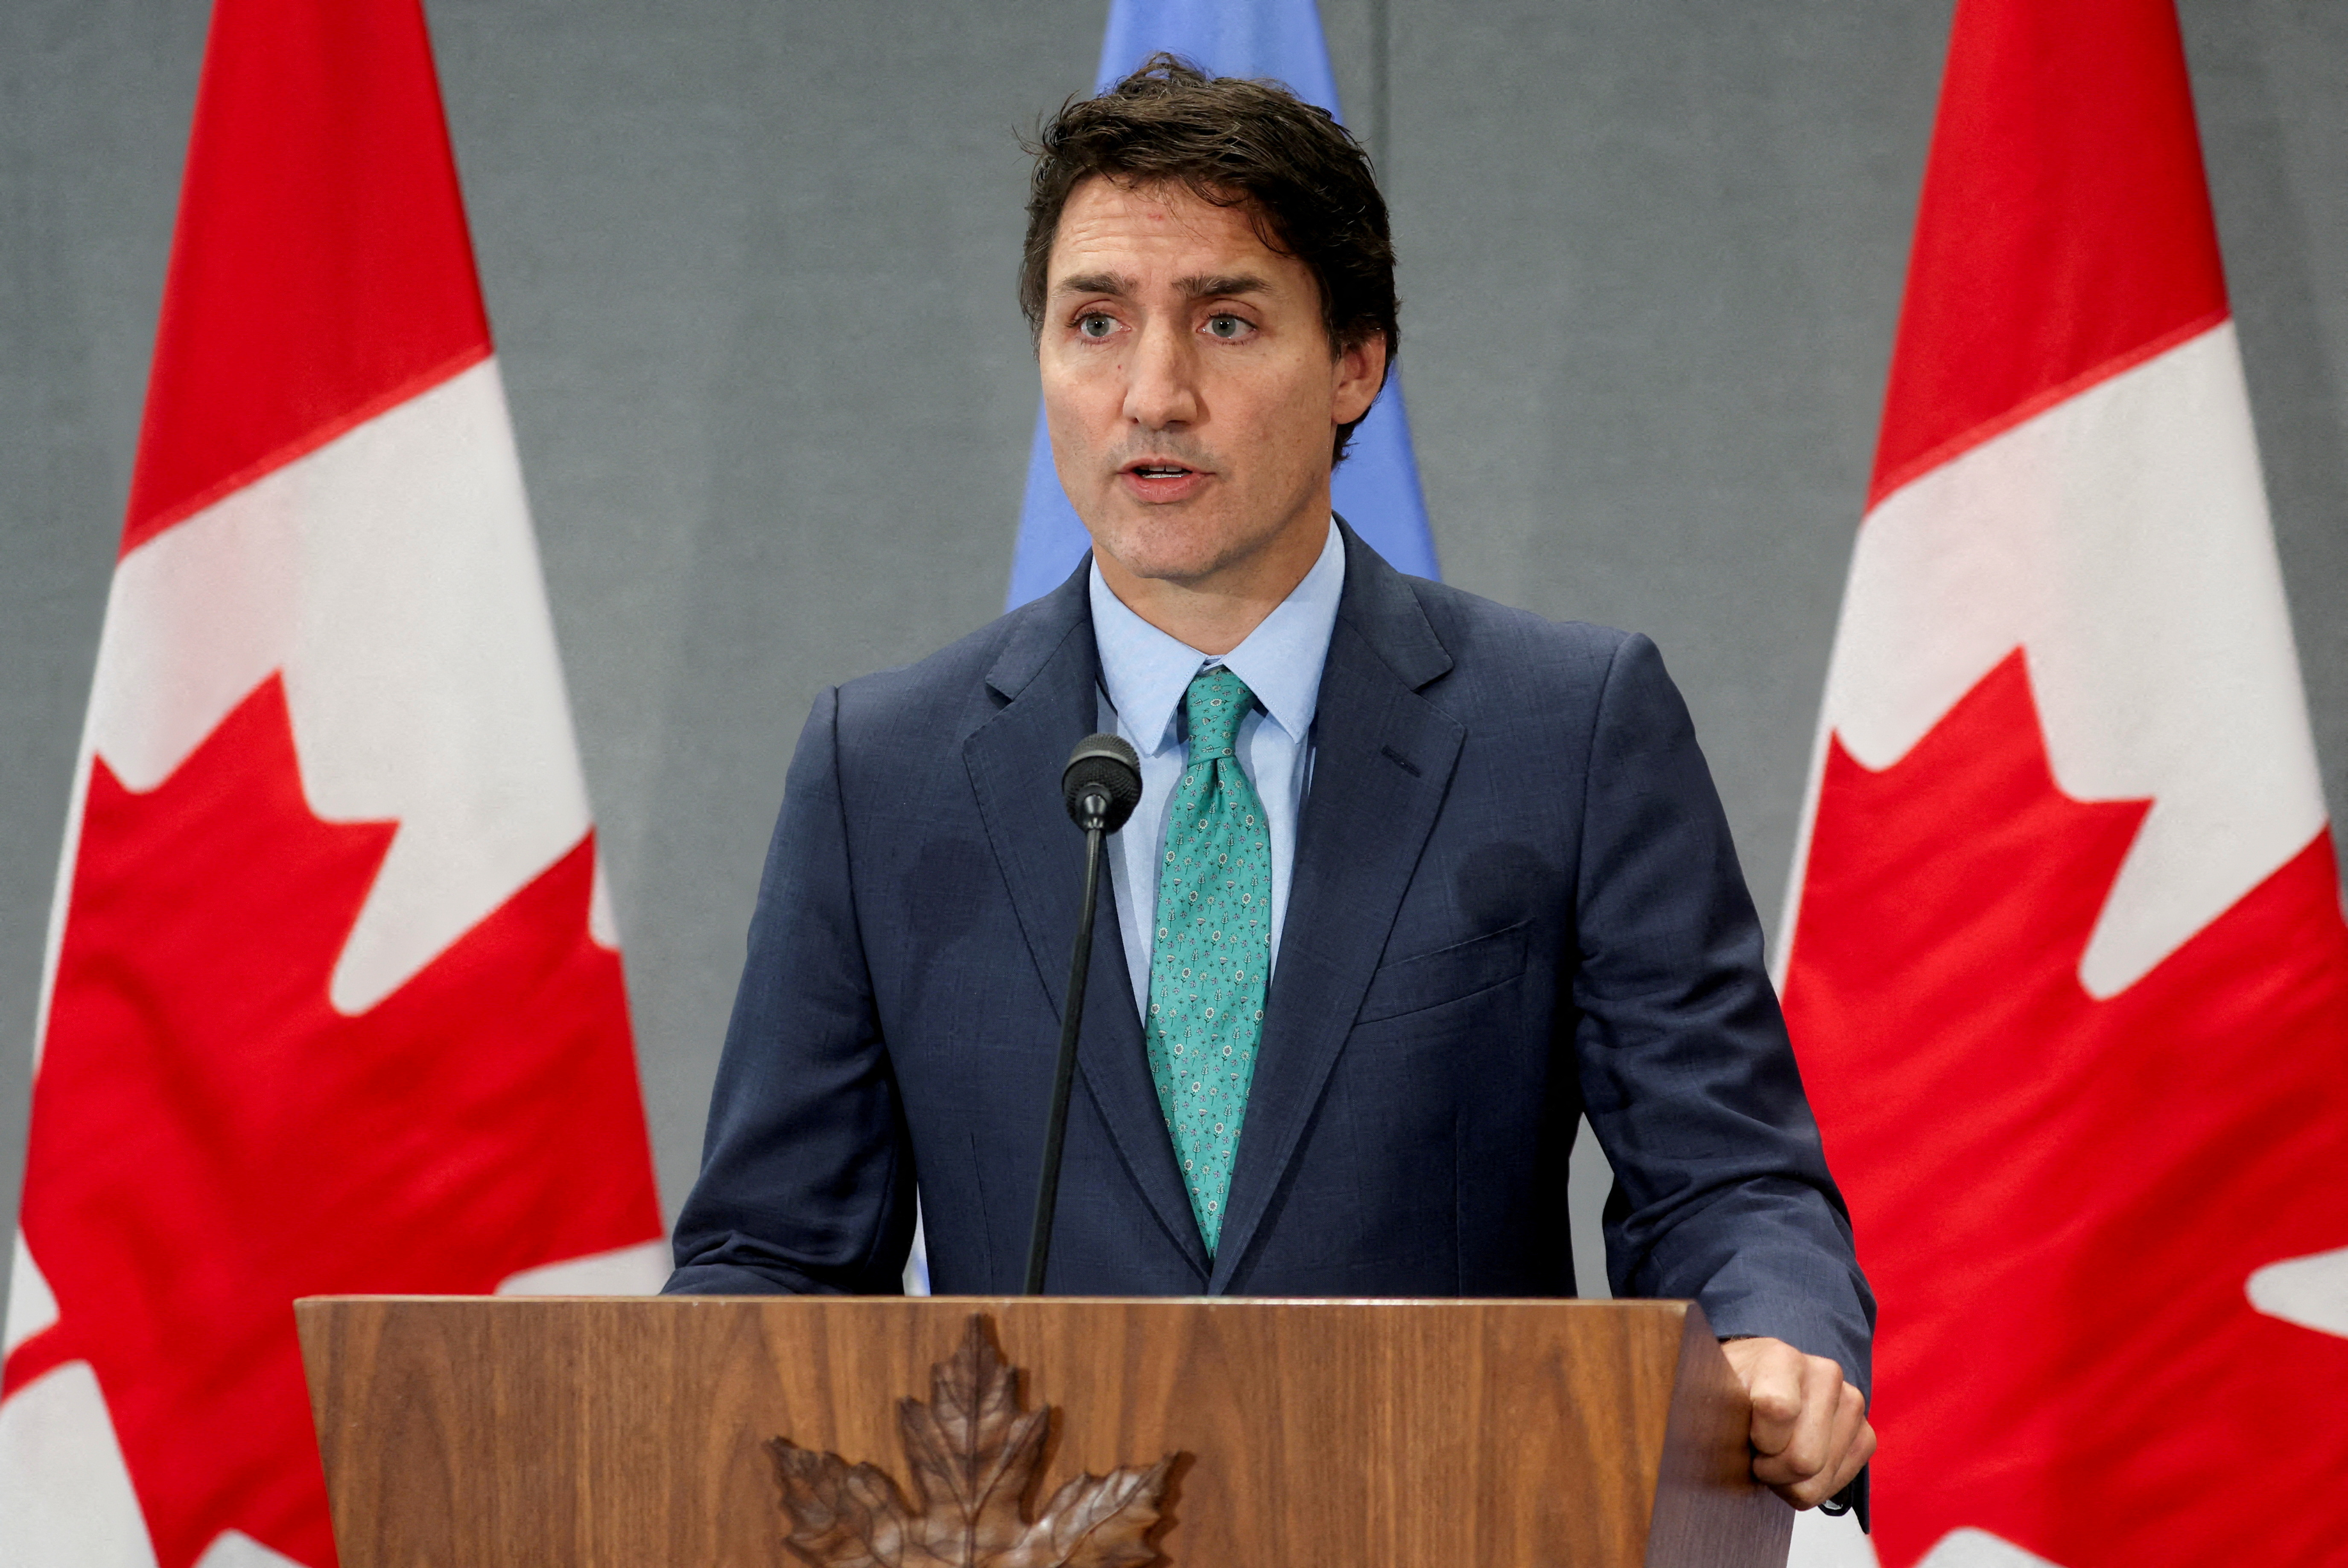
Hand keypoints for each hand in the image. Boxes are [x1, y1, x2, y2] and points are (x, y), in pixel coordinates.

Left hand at [1719, 1336, 1875, 1508]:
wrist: (1755, 1382)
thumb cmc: (1728, 1392)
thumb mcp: (1706, 1394)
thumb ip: (1708, 1410)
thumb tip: (1699, 1439)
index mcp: (1781, 1357)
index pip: (1778, 1410)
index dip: (1758, 1440)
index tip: (1744, 1433)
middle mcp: (1824, 1372)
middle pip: (1804, 1458)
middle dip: (1772, 1470)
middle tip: (1756, 1453)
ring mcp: (1850, 1401)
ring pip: (1820, 1478)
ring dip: (1789, 1481)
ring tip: (1773, 1455)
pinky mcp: (1865, 1431)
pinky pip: (1839, 1482)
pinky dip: (1811, 1484)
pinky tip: (1794, 1461)